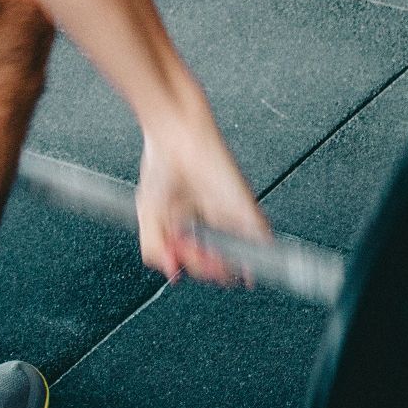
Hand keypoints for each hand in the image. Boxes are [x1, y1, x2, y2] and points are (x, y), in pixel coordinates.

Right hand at [134, 110, 269, 285]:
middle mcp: (212, 223)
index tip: (179, 265)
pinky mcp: (244, 204)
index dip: (190, 267)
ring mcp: (230, 215)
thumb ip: (154, 247)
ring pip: (238, 254)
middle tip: (191, 257)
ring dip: (228, 266)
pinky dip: (259, 254)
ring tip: (214, 263)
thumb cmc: (162, 165)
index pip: (197, 260)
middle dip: (205, 268)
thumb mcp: (148, 215)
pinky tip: (251, 265)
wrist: (176, 136)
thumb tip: (171, 272)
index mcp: (190, 227)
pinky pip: (259, 234)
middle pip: (218, 261)